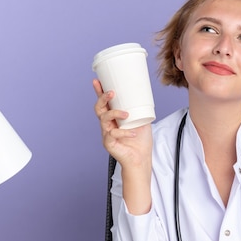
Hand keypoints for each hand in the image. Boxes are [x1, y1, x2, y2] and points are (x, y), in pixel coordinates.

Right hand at [93, 79, 152, 213]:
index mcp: (113, 118)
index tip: (97, 80)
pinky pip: (113, 135)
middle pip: (99, 109)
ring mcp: (106, 134)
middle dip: (102, 98)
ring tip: (126, 114)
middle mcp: (107, 125)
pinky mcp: (109, 144)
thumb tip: (143, 95)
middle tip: (112, 92)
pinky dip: (124, 132)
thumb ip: (140, 110)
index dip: (99, 92)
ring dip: (115, 113)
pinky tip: (133, 133)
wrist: (141, 159)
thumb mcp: (142, 121)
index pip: (104, 103)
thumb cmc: (141, 141)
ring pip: (104, 119)